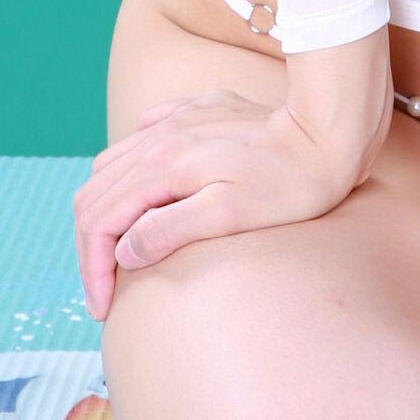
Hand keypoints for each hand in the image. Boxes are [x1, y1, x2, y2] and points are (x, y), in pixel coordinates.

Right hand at [75, 86, 385, 314]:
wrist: (328, 133)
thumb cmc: (288, 184)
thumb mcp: (231, 216)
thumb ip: (170, 230)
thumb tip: (123, 250)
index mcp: (163, 164)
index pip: (100, 220)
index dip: (92, 269)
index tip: (104, 307)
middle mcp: (160, 136)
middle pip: (95, 193)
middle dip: (91, 247)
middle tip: (105, 290)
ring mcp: (176, 119)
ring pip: (112, 164)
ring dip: (106, 210)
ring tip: (117, 250)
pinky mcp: (196, 111)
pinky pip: (141, 135)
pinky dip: (128, 171)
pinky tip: (143, 191)